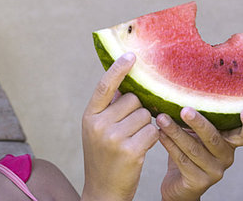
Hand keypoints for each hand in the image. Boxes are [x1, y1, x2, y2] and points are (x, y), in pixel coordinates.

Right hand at [81, 53, 158, 200]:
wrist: (103, 191)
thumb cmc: (103, 157)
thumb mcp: (96, 130)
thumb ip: (107, 108)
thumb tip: (124, 82)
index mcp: (89, 116)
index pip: (105, 86)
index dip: (118, 68)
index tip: (131, 55)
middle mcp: (99, 124)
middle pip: (133, 100)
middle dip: (138, 110)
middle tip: (129, 129)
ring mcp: (114, 138)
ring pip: (146, 115)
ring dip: (146, 126)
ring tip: (134, 141)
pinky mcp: (131, 151)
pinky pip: (153, 131)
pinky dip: (152, 138)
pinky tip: (141, 149)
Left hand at [157, 106, 242, 200]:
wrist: (178, 182)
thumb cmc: (188, 149)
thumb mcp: (195, 132)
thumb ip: (195, 116)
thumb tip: (180, 89)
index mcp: (229, 142)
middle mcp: (226, 157)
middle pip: (214, 138)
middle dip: (198, 123)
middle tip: (184, 110)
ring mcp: (214, 171)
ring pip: (194, 149)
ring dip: (176, 131)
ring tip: (161, 118)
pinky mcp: (199, 181)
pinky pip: (182, 160)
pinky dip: (169, 144)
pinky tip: (160, 133)